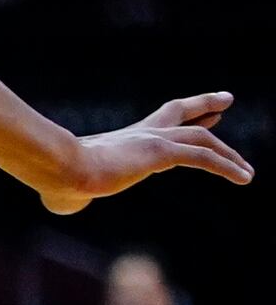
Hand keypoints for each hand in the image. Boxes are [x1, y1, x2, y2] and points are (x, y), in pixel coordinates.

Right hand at [31, 91, 248, 212]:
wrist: (59, 169)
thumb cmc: (56, 181)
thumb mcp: (66, 190)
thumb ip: (71, 196)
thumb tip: (63, 203)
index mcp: (121, 141)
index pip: (157, 124)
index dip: (181, 119)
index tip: (203, 116)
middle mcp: (139, 135)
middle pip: (179, 113)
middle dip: (204, 105)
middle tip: (225, 101)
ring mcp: (151, 140)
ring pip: (201, 140)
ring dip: (228, 154)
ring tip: (247, 172)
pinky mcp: (160, 152)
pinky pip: (203, 158)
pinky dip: (227, 166)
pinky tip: (244, 178)